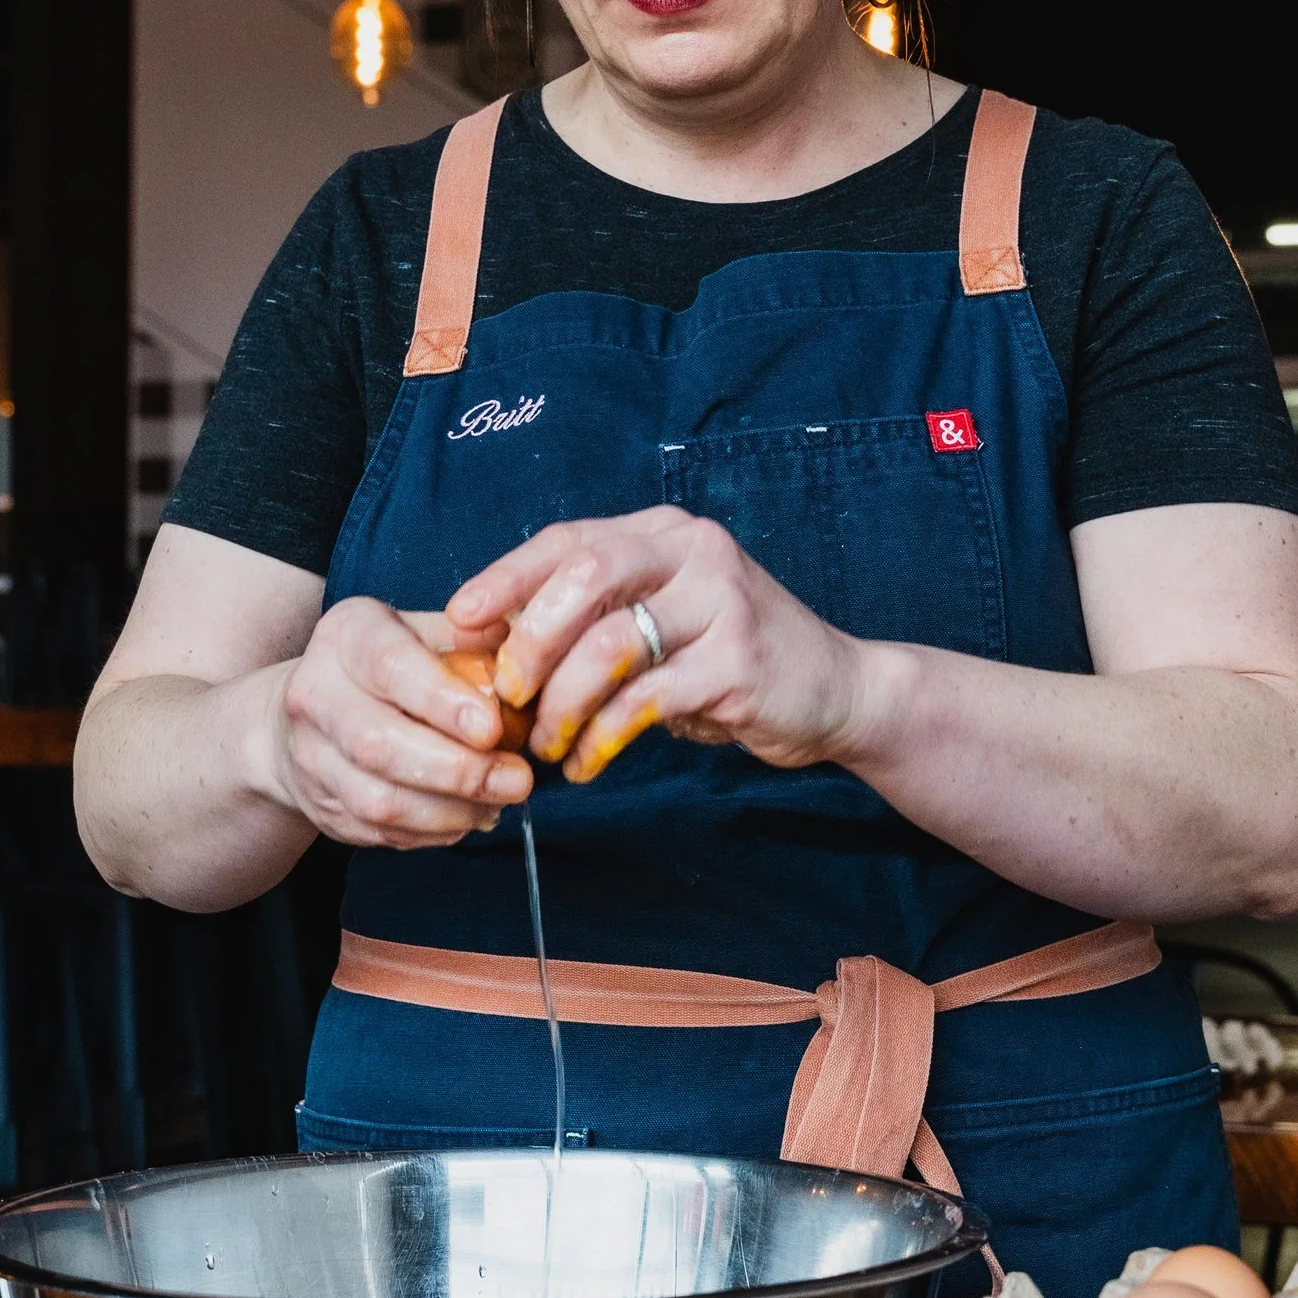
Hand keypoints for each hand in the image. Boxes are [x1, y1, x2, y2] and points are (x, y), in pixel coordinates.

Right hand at [271, 599, 534, 845]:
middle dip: (457, 771)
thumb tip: (524, 657)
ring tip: (498, 802)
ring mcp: (311, 757)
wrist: (310, 713)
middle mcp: (315, 694)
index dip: (442, 701)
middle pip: (378, 744)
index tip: (492, 728)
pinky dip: (433, 832)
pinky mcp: (321, 806)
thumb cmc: (387, 666)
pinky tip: (467, 817)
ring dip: (450, 811)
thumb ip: (472, 638)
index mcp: (346, 636)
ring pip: (379, 800)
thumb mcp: (423, 631)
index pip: (391, 667)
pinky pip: (380, 832)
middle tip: (517, 779)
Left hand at [447, 510, 870, 783]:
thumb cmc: (731, 660)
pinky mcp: (738, 662)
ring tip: (548, 745)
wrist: (838, 691)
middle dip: (530, 640)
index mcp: (664, 534)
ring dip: (563, 703)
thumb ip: (598, 618)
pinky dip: (603, 736)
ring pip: (610, 644)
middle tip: (507, 695)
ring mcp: (722, 603)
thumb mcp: (664, 621)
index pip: (568, 540)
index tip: (459, 621)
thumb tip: (497, 645)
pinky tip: (587, 763)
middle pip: (584, 578)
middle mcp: (694, 553)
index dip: (505, 578)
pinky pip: (645, 700)